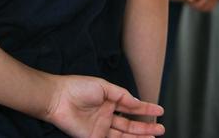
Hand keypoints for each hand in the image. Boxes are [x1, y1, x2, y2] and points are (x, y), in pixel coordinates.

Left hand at [45, 76, 164, 137]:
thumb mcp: (103, 86)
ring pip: (125, 135)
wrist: (58, 98)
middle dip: (146, 126)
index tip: (159, 111)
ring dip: (140, 136)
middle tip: (161, 128)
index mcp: (109, 100)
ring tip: (155, 137)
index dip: (146, 109)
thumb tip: (136, 102)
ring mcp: (101, 127)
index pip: (131, 106)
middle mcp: (107, 115)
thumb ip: (121, 96)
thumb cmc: (77, 87)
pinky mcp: (94, 137)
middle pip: (130, 124)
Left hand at [186, 0, 218, 10]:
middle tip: (191, 2)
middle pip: (206, 8)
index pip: (200, 5)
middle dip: (198, 7)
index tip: (187, 1)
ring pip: (210, 7)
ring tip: (195, 0)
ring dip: (203, 6)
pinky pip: (213, 3)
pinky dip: (207, 3)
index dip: (193, 5)